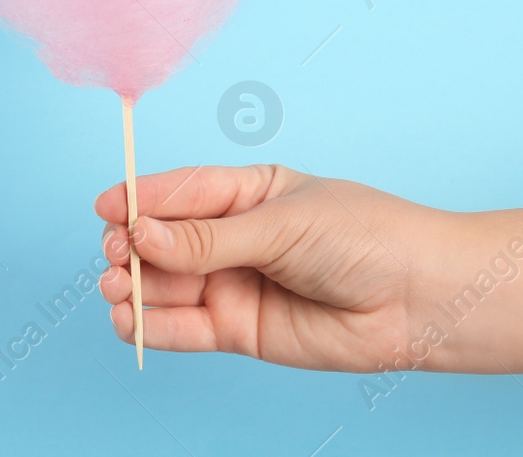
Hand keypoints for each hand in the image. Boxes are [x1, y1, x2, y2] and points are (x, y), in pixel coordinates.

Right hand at [95, 164, 445, 371]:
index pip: (179, 192)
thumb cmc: (364, 238)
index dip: (138, 199)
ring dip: (132, 287)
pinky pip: (183, 328)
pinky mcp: (239, 330)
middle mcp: (233, 238)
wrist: (417, 298)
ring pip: (165, 286)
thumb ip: (208, 239)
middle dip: (130, 247)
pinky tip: (129, 321)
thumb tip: (141, 234)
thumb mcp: (280, 224)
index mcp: (246, 193)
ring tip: (117, 289)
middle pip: (162, 241)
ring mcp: (234, 284)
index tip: (104, 207)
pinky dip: (152, 326)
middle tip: (116, 256)